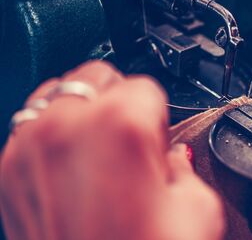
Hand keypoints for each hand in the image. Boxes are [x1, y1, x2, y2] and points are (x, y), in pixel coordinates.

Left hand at [0, 61, 223, 239]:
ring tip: (98, 147)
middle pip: (98, 76)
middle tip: (130, 140)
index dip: (157, 114)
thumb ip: (185, 168)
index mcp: (122, 125)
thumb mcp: (197, 210)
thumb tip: (171, 157)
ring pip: (59, 92)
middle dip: (118, 100)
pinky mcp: (6, 171)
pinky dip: (52, 132)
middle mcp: (68, 126)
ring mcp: (29, 146)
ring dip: (82, 110)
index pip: (145, 85)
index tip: (156, 137)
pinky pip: (31, 126)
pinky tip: (71, 162)